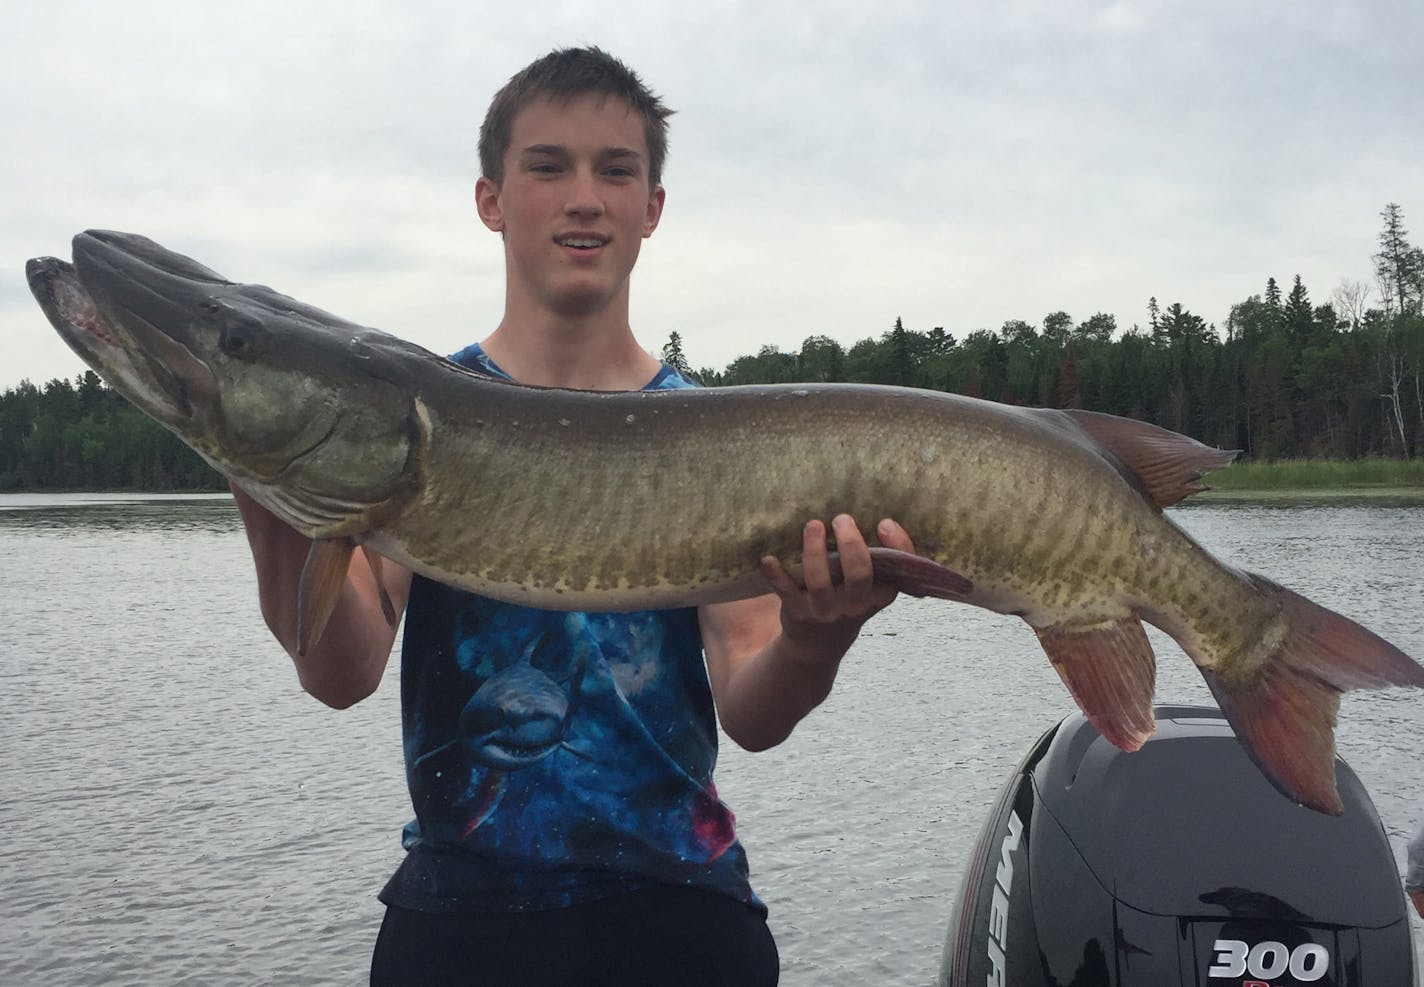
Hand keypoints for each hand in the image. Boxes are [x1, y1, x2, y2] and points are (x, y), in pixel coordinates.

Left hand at [760, 514, 914, 656]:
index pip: (899, 571)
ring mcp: (826, 610)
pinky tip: (768, 558)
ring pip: (820, 582)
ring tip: (813, 525)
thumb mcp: (868, 586)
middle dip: (851, 544)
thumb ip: (871, 557)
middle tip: (842, 518)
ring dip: (814, 551)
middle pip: (859, 574)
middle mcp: (856, 604)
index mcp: (880, 593)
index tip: (885, 522)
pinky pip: (786, 592)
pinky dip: (776, 574)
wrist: (819, 644)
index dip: (898, 546)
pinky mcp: (798, 613)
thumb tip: (864, 503)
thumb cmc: (848, 599)